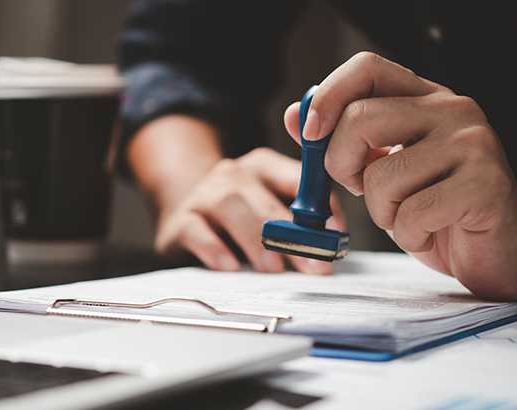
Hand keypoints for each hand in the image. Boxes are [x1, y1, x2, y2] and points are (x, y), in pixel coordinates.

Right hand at [155, 147, 343, 273]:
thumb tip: (331, 247)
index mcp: (264, 166)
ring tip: (273, 268)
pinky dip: (213, 247)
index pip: (299, 179)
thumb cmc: (240, 218)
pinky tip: (229, 265)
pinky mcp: (180, 219)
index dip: (321, 208)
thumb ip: (300, 223)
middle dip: (293, 236)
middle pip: (266, 201)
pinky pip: (195, 229)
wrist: (185, 213)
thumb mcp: (271, 211)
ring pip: (230, 207)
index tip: (336, 236)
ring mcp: (204, 194)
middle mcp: (234, 174)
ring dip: (256, 239)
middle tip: (311, 264)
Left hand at [284, 52, 516, 299]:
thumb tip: (295, 116)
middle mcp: (454, 111)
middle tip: (362, 189)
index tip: (310, 133)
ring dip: (382, 212)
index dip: (328, 96)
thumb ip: (345, 141)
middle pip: (361, 119)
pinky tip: (431, 232)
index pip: (367, 68)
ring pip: (382, 175)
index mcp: (427, 99)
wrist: (505, 253)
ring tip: (410, 216)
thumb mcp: (384, 171)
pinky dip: (409, 235)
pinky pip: (412, 213)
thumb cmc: (442, 212)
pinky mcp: (485, 186)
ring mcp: (474, 145)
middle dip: (343, 166)